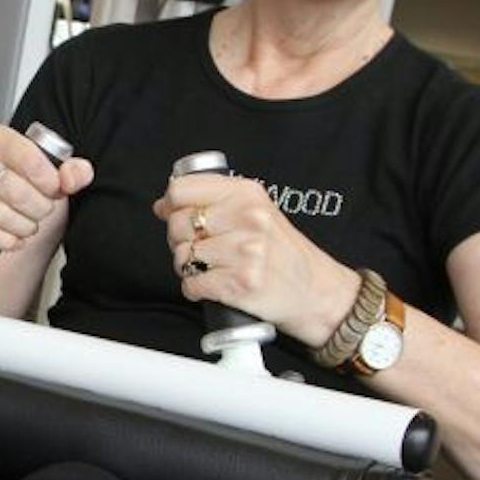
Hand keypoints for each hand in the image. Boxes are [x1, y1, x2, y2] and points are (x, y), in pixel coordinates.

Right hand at [0, 124, 94, 252]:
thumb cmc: (10, 186)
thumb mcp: (44, 174)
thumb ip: (70, 172)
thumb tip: (77, 174)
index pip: (30, 158)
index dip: (49, 181)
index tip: (53, 189)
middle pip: (18, 192)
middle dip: (38, 209)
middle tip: (40, 211)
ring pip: (2, 216)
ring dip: (23, 227)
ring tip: (24, 224)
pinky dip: (5, 240)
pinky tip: (9, 236)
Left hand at [154, 173, 358, 344]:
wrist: (316, 291)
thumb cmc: (284, 253)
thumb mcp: (257, 212)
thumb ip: (213, 202)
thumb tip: (163, 204)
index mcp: (247, 194)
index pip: (182, 189)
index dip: (171, 204)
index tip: (173, 213)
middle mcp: (247, 219)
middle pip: (177, 224)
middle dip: (180, 240)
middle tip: (202, 248)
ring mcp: (244, 251)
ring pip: (182, 256)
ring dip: (189, 267)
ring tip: (213, 267)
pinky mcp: (239, 283)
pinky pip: (192, 284)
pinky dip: (196, 289)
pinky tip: (214, 284)